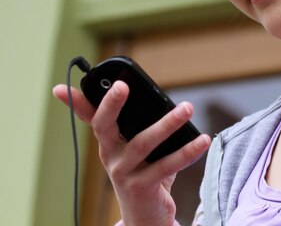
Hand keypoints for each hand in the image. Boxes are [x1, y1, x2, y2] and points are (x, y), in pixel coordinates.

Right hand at [53, 81, 210, 225]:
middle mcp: (110, 157)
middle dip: (111, 105)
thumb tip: (160, 96)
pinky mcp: (141, 188)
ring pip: (142, 144)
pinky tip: (202, 140)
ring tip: (187, 108)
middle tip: (122, 85)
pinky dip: (186, 152)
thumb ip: (142, 124)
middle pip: (105, 127)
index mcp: (109, 143)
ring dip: (167, 124)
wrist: (146, 216)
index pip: (91, 118)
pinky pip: (166, 166)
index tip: (60, 88)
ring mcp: (123, 174)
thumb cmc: (145, 173)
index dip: (75, 103)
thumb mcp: (139, 147)